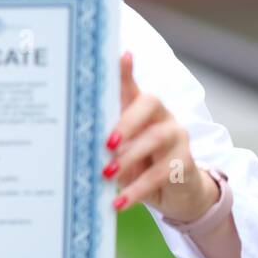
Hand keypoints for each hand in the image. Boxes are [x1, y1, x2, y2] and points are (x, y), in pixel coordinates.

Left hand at [103, 51, 219, 219]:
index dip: (125, 70)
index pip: (131, 85)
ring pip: (156, 138)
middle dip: (126, 120)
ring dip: (129, 157)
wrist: (177, 193)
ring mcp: (177, 137)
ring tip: (106, 175)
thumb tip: (71, 137)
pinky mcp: (185, 163)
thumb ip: (102, 139)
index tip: (121, 55)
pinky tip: (118, 202)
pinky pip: (160, 173)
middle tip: (106, 142)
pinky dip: (137, 189)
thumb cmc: (139, 164)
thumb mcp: (118, 151)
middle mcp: (162, 116)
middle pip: (149, 103)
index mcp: (141, 109)